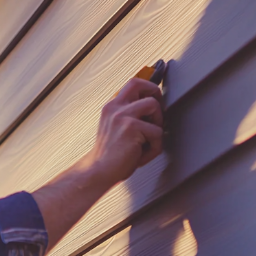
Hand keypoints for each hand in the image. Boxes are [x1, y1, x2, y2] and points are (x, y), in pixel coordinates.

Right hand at [30, 78, 163, 251]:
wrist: (98, 172)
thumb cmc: (109, 156)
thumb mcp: (116, 129)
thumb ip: (129, 116)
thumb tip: (153, 109)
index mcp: (111, 107)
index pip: (132, 84)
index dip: (148, 86)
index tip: (156, 94)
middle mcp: (115, 107)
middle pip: (141, 83)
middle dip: (156, 94)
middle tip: (157, 113)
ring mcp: (123, 116)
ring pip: (154, 106)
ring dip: (158, 124)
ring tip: (148, 140)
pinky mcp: (132, 128)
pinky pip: (157, 132)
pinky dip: (154, 148)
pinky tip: (142, 155)